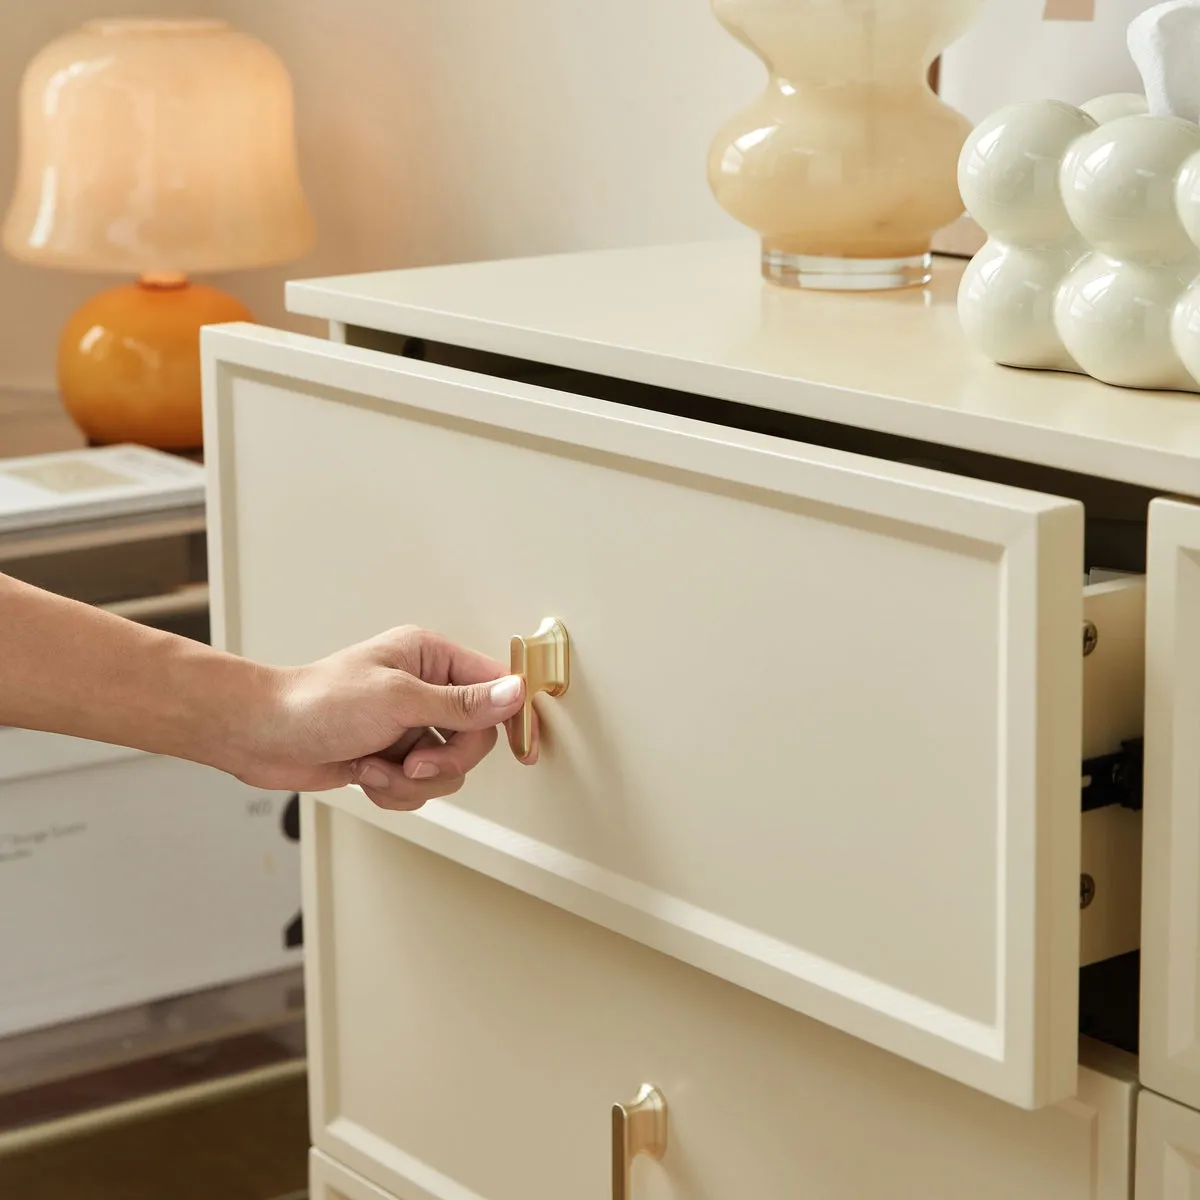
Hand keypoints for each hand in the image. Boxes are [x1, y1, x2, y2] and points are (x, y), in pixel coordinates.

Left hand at [240, 626, 536, 809]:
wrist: (260, 737)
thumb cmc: (317, 702)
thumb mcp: (398, 699)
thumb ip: (462, 702)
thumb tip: (514, 692)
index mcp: (430, 657)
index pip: (493, 683)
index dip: (511, 716)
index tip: (525, 748)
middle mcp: (425, 688)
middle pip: (475, 737)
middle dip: (445, 760)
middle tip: (414, 762)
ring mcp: (409, 725)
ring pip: (449, 769)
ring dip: (413, 780)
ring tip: (376, 768)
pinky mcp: (392, 757)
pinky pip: (421, 787)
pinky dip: (395, 791)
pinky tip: (365, 775)